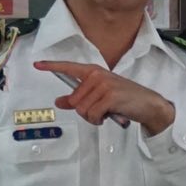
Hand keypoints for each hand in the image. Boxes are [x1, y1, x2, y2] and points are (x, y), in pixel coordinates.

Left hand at [34, 61, 174, 132]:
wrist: (148, 104)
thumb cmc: (125, 99)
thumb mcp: (100, 96)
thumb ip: (79, 98)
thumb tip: (60, 101)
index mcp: (93, 72)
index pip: (69, 68)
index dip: (52, 66)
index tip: (37, 65)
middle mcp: (97, 75)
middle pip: (74, 100)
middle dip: (85, 111)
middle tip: (100, 110)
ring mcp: (103, 85)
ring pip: (82, 109)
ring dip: (93, 117)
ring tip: (106, 113)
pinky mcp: (110, 96)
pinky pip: (92, 114)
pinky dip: (98, 120)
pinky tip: (109, 116)